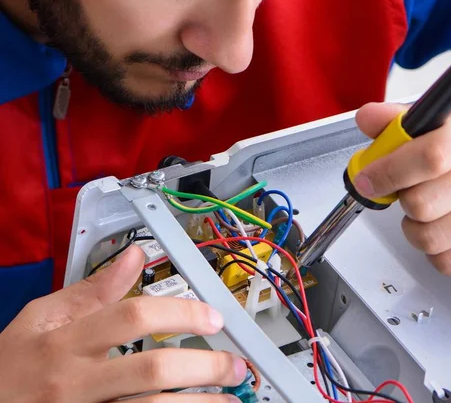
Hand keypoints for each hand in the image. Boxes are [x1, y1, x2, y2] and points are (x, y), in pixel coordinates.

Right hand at [0, 245, 244, 401]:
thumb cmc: (10, 368)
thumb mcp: (40, 320)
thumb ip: (92, 290)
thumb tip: (134, 257)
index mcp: (66, 342)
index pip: (134, 317)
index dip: (181, 313)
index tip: (213, 317)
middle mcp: (76, 382)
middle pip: (152, 370)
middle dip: (203, 367)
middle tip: (234, 365)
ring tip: (230, 400)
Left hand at [354, 87, 450, 274]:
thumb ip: (404, 118)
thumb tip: (367, 119)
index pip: (428, 155)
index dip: (386, 172)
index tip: (368, 179)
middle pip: (423, 203)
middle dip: (400, 200)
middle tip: (404, 191)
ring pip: (432, 238)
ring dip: (414, 228)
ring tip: (424, 212)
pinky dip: (435, 251)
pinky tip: (444, 231)